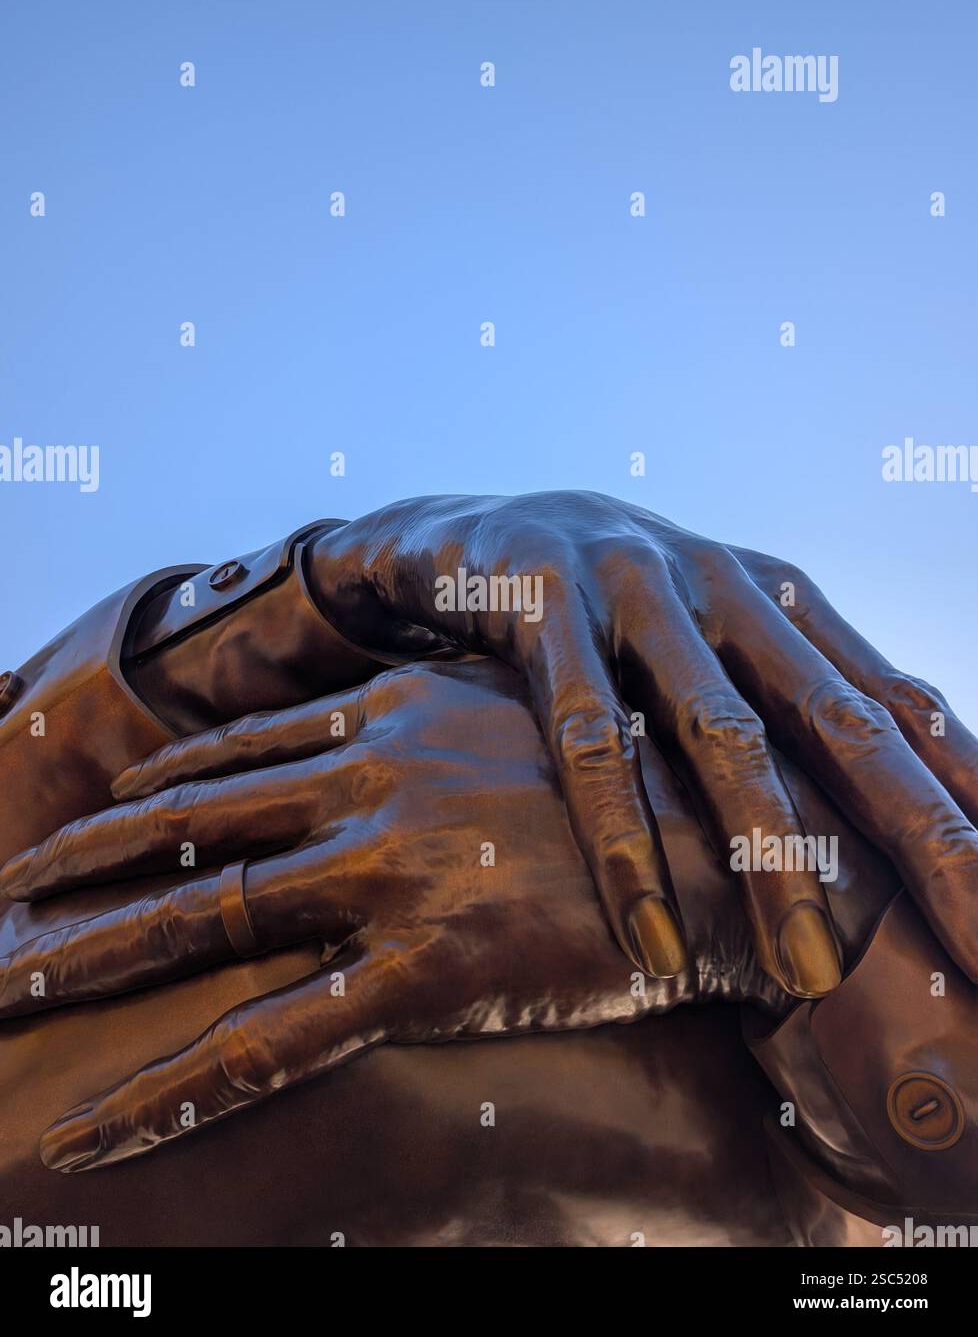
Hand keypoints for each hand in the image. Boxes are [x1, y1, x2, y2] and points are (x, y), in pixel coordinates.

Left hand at [0, 659, 786, 1171]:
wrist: (726, 840)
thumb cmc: (623, 766)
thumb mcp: (511, 703)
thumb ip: (418, 701)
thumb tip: (348, 704)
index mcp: (389, 722)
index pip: (228, 758)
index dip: (146, 795)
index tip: (90, 822)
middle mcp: (370, 793)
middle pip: (188, 833)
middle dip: (80, 869)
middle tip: (2, 896)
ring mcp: (390, 883)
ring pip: (205, 926)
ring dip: (91, 961)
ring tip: (5, 987)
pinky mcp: (424, 976)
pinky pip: (275, 1042)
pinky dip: (177, 1086)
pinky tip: (104, 1121)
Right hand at [306, 491, 977, 990]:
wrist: (458, 531)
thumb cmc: (601, 606)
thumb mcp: (702, 638)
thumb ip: (784, 697)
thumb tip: (898, 795)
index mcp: (778, 601)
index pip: (901, 707)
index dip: (970, 797)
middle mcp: (725, 589)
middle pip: (845, 724)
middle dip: (923, 839)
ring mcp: (637, 592)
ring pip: (724, 736)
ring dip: (775, 856)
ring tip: (813, 973)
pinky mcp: (544, 607)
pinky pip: (590, 739)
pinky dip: (623, 838)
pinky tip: (650, 935)